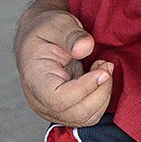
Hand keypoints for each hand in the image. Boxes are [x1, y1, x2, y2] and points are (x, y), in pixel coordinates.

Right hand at [15, 0, 112, 125]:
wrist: (40, 37)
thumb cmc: (48, 29)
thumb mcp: (58, 23)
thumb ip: (72, 35)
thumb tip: (85, 48)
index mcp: (35, 79)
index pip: (60, 99)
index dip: (86, 87)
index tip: (102, 67)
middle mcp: (41, 100)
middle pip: (78, 113)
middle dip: (101, 90)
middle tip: (105, 64)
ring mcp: (53, 107)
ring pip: (87, 117)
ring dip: (103, 93)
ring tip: (102, 68)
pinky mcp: (66, 108)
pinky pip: (90, 113)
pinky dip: (102, 97)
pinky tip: (99, 77)